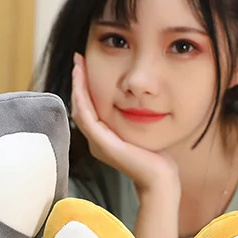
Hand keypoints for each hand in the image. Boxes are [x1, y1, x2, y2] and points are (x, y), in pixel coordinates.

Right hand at [71, 53, 179, 195]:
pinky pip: (87, 117)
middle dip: (79, 82)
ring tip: (78, 65)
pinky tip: (82, 81)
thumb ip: (133, 115)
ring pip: (80, 109)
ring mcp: (97, 143)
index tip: (85, 65)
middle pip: (80, 106)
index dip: (84, 87)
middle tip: (78, 59)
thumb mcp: (141, 129)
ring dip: (77, 86)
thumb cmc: (156, 156)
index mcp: (102, 139)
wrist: (160, 178)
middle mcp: (96, 141)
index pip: (88, 108)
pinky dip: (82, 98)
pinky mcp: (102, 144)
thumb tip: (135, 98)